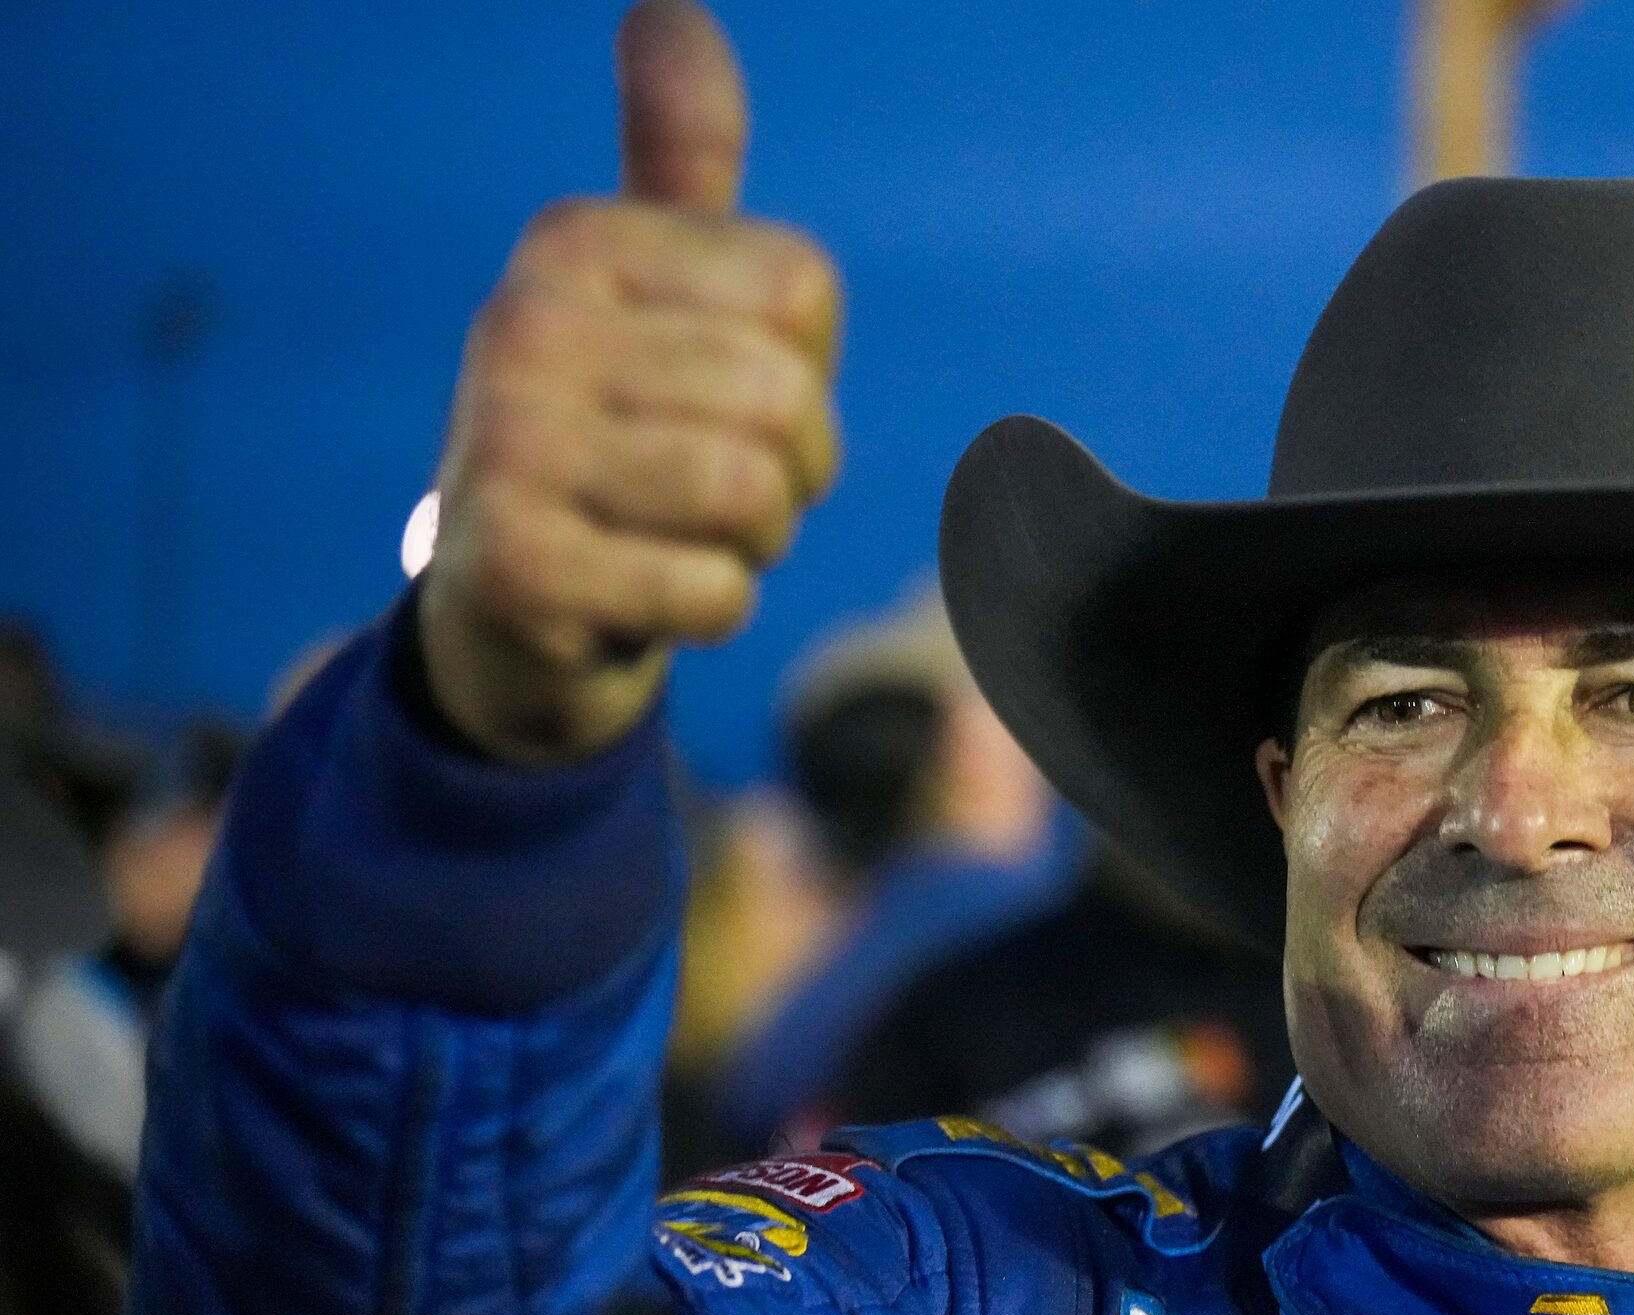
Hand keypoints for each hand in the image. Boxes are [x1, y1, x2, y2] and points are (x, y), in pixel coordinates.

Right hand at [417, 0, 840, 763]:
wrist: (513, 610)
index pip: (805, 294)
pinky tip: (639, 596)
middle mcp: (522, 323)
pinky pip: (713, 592)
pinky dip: (708, 611)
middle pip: (787, 401)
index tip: (720, 401)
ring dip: (749, 544)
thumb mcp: (652, 287)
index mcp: (574, 241)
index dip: (805, 373)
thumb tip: (670, 4)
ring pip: (753, 495)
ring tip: (672, 536)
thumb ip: (680, 159)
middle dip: (786, 475)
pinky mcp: (515, 565)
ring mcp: (504, 444)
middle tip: (703, 492)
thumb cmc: (619, 436)